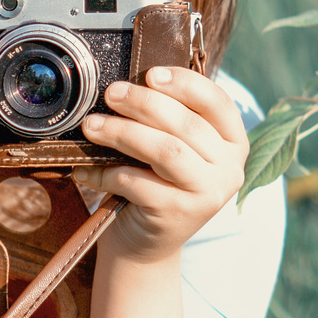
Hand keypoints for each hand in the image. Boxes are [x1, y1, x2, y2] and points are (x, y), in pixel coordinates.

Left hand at [76, 66, 250, 265]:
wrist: (145, 243)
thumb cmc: (156, 184)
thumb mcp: (171, 147)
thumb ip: (167, 119)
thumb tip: (129, 82)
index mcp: (234, 142)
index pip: (217, 102)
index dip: (185, 83)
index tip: (151, 74)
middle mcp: (230, 169)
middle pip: (186, 125)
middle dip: (144, 104)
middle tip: (111, 94)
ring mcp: (207, 193)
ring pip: (166, 151)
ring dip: (123, 132)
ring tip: (92, 126)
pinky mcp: (178, 213)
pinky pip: (137, 182)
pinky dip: (106, 173)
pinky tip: (84, 169)